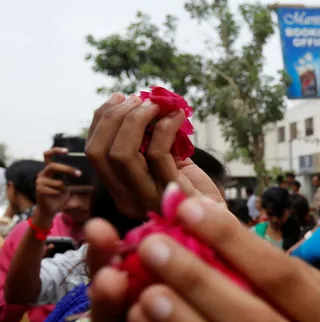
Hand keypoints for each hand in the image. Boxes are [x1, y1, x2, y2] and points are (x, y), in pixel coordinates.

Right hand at [34, 148, 82, 227]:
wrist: (50, 210)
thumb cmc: (59, 196)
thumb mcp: (66, 186)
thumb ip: (69, 178)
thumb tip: (81, 173)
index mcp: (49, 170)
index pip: (48, 156)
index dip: (56, 151)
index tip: (67, 151)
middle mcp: (42, 174)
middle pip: (53, 166)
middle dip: (67, 169)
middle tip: (79, 174)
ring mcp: (39, 181)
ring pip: (59, 182)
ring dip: (64, 189)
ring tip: (61, 194)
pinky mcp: (39, 189)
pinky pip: (56, 190)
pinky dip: (60, 194)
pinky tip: (55, 197)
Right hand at [85, 93, 222, 219]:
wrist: (221, 220)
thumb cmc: (194, 190)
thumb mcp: (168, 162)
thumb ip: (152, 140)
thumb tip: (144, 103)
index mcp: (119, 189)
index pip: (94, 152)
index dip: (101, 120)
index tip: (120, 98)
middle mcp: (126, 198)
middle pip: (100, 153)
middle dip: (114, 118)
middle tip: (138, 99)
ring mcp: (148, 199)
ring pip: (122, 154)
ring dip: (135, 120)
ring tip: (155, 105)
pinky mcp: (173, 196)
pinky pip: (158, 155)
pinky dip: (165, 129)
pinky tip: (177, 117)